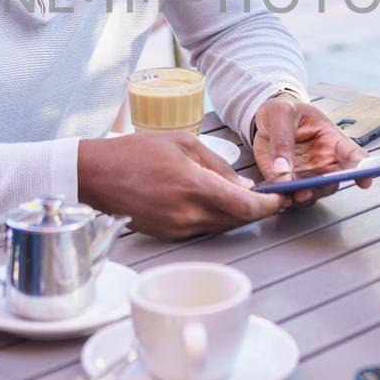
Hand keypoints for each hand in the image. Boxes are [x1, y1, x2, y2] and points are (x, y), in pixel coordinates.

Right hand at [77, 132, 285, 239]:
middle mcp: (187, 214)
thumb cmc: (136, 152)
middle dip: (258, 210)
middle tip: (273, 198)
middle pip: (238, 220)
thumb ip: (219, 166)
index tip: (283, 199)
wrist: (96, 176)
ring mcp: (177, 229)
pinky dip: (215, 218)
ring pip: (222, 227)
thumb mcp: (183, 142)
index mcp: (194, 187)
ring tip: (246, 198)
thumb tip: (247, 187)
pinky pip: (202, 229)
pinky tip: (215, 203)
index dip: (270, 206)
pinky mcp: (168, 236)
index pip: (245, 206)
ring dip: (237, 215)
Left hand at [252, 94, 366, 206]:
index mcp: (331, 139)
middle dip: (324, 187)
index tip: (364, 180)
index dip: (362, 169)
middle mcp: (324, 160)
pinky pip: (292, 196)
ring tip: (292, 194)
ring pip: (314, 192)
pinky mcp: (290, 183)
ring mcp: (308, 174)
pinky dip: (286, 199)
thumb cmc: (282, 110)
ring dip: (304, 196)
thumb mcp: (280, 113)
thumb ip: (282, 139)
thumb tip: (283, 169)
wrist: (265, 119)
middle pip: (334, 180)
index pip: (353, 155)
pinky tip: (278, 195)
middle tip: (311, 187)